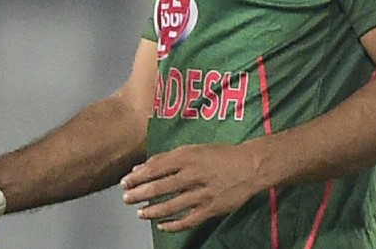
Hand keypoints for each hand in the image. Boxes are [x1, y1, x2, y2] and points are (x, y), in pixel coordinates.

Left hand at [120, 142, 267, 232]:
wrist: (251, 165)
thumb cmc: (219, 155)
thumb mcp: (192, 149)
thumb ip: (166, 159)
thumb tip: (141, 167)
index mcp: (186, 157)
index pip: (155, 168)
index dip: (137, 177)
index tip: (124, 182)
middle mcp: (193, 174)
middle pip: (160, 187)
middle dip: (140, 194)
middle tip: (126, 199)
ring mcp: (203, 193)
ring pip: (172, 205)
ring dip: (153, 211)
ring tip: (140, 213)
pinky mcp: (213, 208)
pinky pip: (190, 220)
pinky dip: (174, 225)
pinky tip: (162, 226)